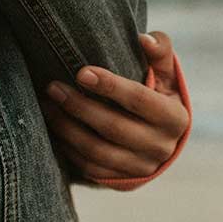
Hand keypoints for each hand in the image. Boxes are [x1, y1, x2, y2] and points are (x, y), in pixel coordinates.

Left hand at [38, 31, 189, 180]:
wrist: (160, 138)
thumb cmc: (157, 93)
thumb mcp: (165, 73)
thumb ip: (160, 51)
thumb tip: (145, 39)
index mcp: (175, 117)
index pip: (140, 99)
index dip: (110, 86)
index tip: (80, 72)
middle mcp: (162, 147)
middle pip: (114, 127)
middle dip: (79, 106)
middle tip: (52, 87)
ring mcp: (142, 168)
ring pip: (97, 151)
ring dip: (67, 128)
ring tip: (47, 105)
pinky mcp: (123, 182)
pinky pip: (90, 168)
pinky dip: (68, 148)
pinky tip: (54, 128)